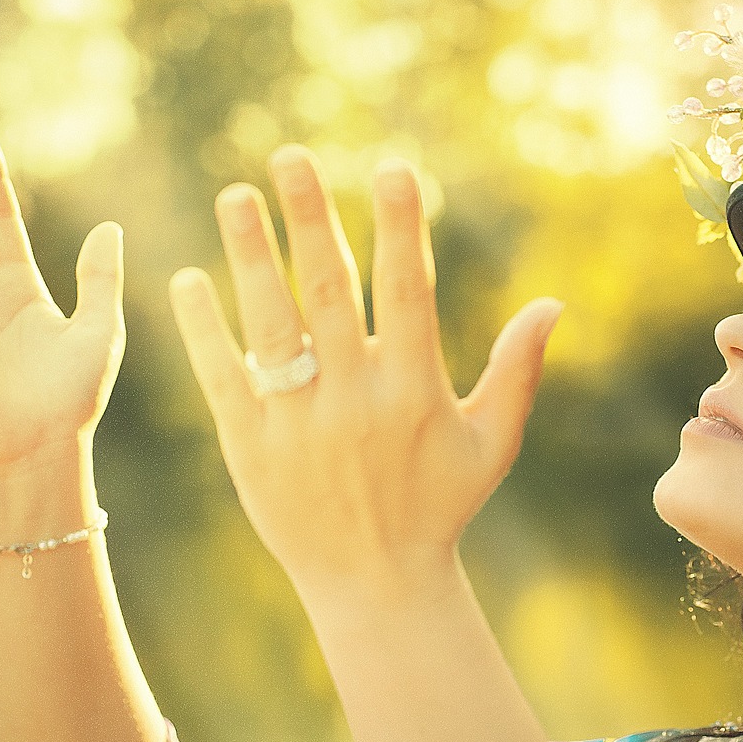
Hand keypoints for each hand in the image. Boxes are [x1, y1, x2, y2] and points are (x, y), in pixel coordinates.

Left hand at [167, 146, 564, 593]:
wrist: (376, 586)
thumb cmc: (440, 507)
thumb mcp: (490, 443)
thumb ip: (516, 371)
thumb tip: (553, 305)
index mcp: (413, 391)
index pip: (406, 291)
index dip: (401, 227)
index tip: (391, 168)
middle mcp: (353, 400)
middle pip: (326, 292)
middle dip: (309, 218)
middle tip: (288, 155)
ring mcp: (297, 423)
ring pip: (268, 324)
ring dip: (248, 256)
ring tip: (235, 196)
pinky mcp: (250, 448)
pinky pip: (223, 377)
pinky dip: (203, 329)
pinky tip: (189, 279)